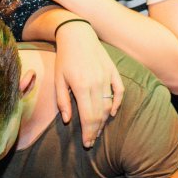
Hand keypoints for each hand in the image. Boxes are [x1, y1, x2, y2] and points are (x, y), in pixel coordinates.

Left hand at [53, 20, 123, 147]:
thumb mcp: (58, 79)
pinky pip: (120, 91)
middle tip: (92, 141)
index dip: (88, 133)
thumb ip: (62, 101)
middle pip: (100, 114)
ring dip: (104, 120)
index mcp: (81, 86)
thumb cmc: (65, 58)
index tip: (87, 143)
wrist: (77, 34)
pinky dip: (117, 103)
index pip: (88, 117)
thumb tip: (67, 120)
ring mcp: (107, 76)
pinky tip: (112, 113)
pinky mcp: (113, 71)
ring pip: (109, 105)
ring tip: (98, 130)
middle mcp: (96, 83)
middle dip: (96, 131)